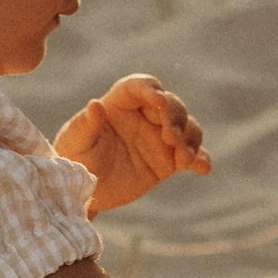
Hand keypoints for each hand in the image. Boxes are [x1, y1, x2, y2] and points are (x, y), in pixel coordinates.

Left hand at [54, 74, 210, 217]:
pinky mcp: (169, 160)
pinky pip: (191, 155)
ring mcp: (159, 137)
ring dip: (190, 138)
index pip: (141, 86)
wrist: (84, 191)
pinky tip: (202, 168)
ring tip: (185, 157)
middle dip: (176, 118)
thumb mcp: (76, 142)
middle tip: (170, 136)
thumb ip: (86, 124)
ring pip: (186, 127)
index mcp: (120, 103)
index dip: (151, 90)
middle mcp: (144, 115)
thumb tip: (95, 104)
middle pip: (171, 105)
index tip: (159, 101)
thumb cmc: (75, 158)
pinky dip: (200, 159)